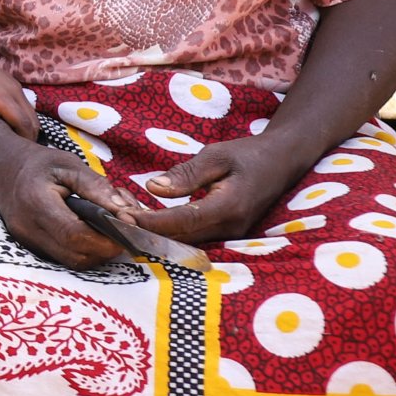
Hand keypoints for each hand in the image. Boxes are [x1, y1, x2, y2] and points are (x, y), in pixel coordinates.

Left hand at [0, 43, 37, 158]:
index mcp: (4, 97)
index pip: (25, 125)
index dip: (24, 141)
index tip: (17, 157)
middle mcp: (14, 90)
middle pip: (33, 120)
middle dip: (28, 137)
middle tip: (17, 154)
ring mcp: (15, 85)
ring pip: (31, 112)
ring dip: (27, 127)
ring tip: (13, 143)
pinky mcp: (12, 83)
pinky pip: (25, 104)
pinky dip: (23, 117)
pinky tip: (9, 127)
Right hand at [0, 129, 139, 268]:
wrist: (1, 167)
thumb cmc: (38, 163)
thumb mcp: (68, 163)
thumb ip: (97, 187)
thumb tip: (127, 213)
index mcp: (36, 203)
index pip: (75, 235)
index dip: (106, 238)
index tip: (128, 227)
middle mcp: (28, 228)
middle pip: (76, 255)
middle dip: (106, 248)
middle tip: (125, 230)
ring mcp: (27, 241)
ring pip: (73, 261)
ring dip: (97, 252)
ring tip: (109, 230)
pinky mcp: (31, 247)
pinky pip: (64, 257)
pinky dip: (84, 250)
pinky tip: (91, 232)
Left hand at [125, 133, 302, 244]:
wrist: (284, 161)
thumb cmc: (249, 154)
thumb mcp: (217, 155)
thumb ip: (186, 174)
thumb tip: (152, 188)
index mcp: (229, 206)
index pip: (183, 221)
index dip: (151, 222)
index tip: (121, 218)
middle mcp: (231, 228)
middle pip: (181, 238)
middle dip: (146, 233)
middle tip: (112, 222)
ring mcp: (231, 235)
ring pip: (186, 242)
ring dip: (156, 235)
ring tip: (124, 222)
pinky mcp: (228, 234)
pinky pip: (194, 238)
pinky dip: (170, 233)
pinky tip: (148, 222)